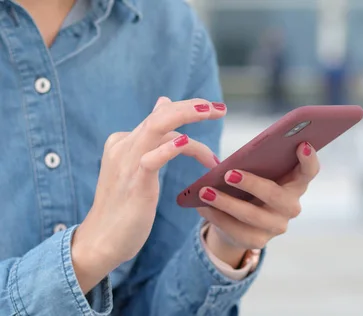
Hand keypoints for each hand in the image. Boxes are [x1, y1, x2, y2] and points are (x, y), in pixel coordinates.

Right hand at [72, 97, 225, 292]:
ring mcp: (127, 163)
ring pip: (158, 127)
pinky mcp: (135, 183)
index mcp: (124, 141)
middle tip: (221, 108)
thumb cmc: (124, 205)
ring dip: (188, 116)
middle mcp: (124, 146)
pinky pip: (152, 159)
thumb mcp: (137, 164)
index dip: (187, 108)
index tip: (213, 109)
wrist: (102, 239)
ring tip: (214, 115)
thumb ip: (150, 136)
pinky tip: (186, 143)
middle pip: (160, 115)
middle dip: (193, 107)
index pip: (160, 117)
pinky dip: (170, 148)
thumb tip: (163, 103)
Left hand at [196, 142, 319, 266]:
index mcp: (296, 183)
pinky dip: (217, 217)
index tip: (301, 144)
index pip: (310, 171)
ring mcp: (277, 226)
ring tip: (205, 192)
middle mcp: (292, 206)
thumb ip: (255, 162)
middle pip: (277, 196)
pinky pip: (236, 230)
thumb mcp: (256, 172)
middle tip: (229, 174)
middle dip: (252, 184)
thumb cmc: (251, 185)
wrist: (240, 220)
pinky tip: (202, 207)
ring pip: (252, 215)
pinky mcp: (258, 241)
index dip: (309, 159)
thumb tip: (234, 160)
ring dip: (226, 202)